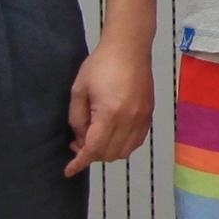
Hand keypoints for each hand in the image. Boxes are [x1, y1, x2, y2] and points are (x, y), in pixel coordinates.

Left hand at [65, 38, 154, 174]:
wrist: (129, 48)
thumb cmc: (100, 65)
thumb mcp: (79, 90)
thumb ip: (76, 119)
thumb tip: (80, 140)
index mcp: (110, 113)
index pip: (94, 149)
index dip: (80, 162)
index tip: (69, 171)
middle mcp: (130, 119)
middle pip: (110, 154)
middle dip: (91, 155)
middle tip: (78, 143)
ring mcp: (142, 118)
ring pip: (125, 151)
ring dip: (108, 152)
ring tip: (95, 139)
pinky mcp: (149, 114)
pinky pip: (137, 141)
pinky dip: (123, 145)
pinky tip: (112, 135)